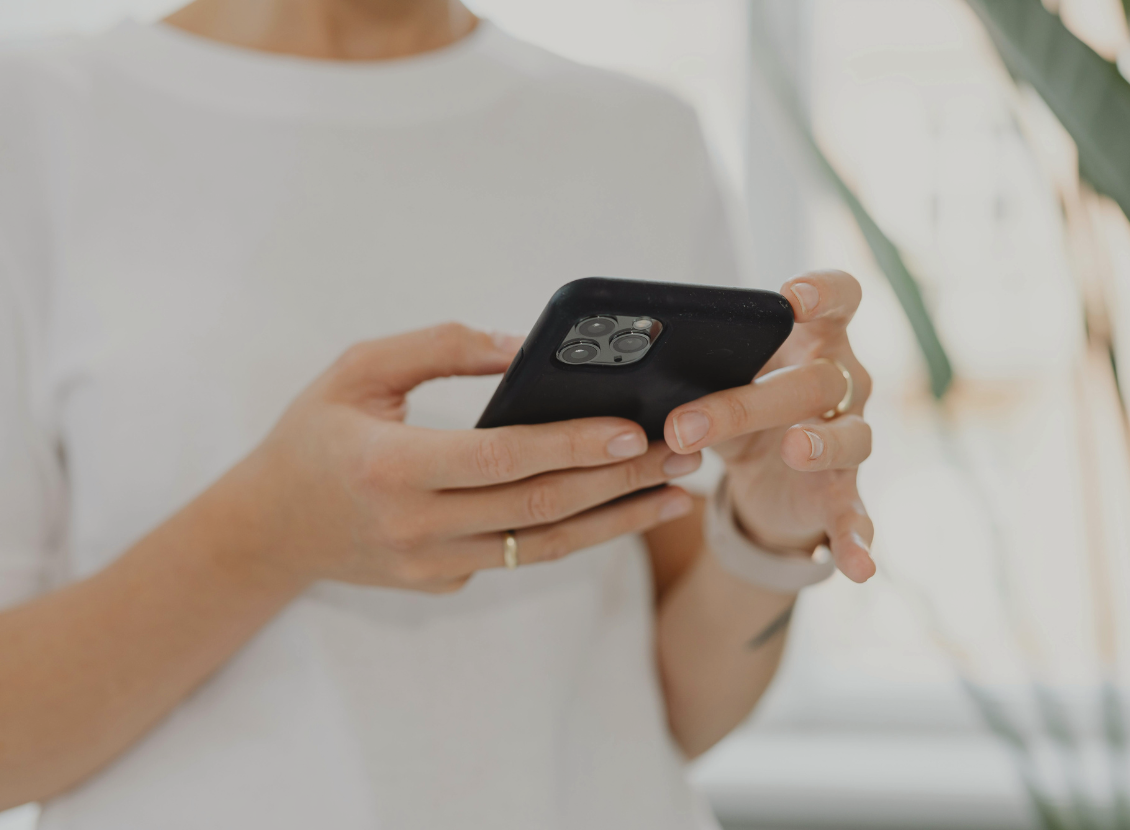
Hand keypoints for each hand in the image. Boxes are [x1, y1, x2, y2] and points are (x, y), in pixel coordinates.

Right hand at [238, 323, 698, 592]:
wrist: (266, 530)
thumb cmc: (312, 436)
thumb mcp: (356, 370)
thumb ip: (438, 346)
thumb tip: (521, 346)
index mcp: (389, 467)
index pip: (499, 460)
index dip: (569, 446)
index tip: (631, 429)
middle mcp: (414, 528)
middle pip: (538, 508)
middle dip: (617, 480)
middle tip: (681, 453)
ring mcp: (431, 566)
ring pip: (543, 547)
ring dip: (616, 521)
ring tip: (676, 494)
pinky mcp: (444, 583)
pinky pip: (520, 555)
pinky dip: (575, 532)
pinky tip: (620, 508)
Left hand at [662, 271, 874, 581]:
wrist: (765, 480)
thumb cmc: (740, 409)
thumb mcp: (713, 388)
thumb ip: (688, 378)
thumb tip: (624, 380)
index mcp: (813, 342)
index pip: (841, 299)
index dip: (824, 293)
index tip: (792, 298)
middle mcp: (843, 385)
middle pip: (818, 379)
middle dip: (753, 398)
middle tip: (687, 421)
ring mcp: (848, 440)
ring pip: (849, 437)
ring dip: (822, 443)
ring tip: (795, 449)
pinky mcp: (842, 494)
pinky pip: (857, 516)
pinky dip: (859, 542)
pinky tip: (859, 568)